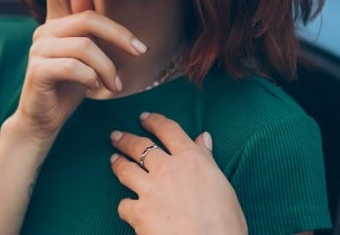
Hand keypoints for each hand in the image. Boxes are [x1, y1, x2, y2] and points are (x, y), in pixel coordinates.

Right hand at [13, 0, 146, 142]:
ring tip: (115, 85)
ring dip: (108, 67)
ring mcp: (39, 49)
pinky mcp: (38, 69)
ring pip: (85, 46)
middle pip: (88, 18)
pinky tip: (96, 88)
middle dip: (119, 34)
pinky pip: (74, 66)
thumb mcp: (85, 54)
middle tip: (140, 51)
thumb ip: (90, 29)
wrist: (44, 120)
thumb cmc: (69, 86)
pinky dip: (92, 77)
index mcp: (55, 22)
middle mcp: (44, 30)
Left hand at [109, 112, 247, 234]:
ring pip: (125, 169)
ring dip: (117, 163)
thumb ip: (208, 160)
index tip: (144, 117)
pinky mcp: (139, 213)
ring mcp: (151, 190)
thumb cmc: (226, 223)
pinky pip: (124, 204)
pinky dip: (126, 205)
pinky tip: (127, 207)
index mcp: (191, 160)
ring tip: (113, 160)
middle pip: (140, 146)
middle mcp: (168, 169)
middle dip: (126, 139)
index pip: (168, 130)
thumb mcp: (223, 186)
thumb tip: (203, 137)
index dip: (154, 121)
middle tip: (116, 136)